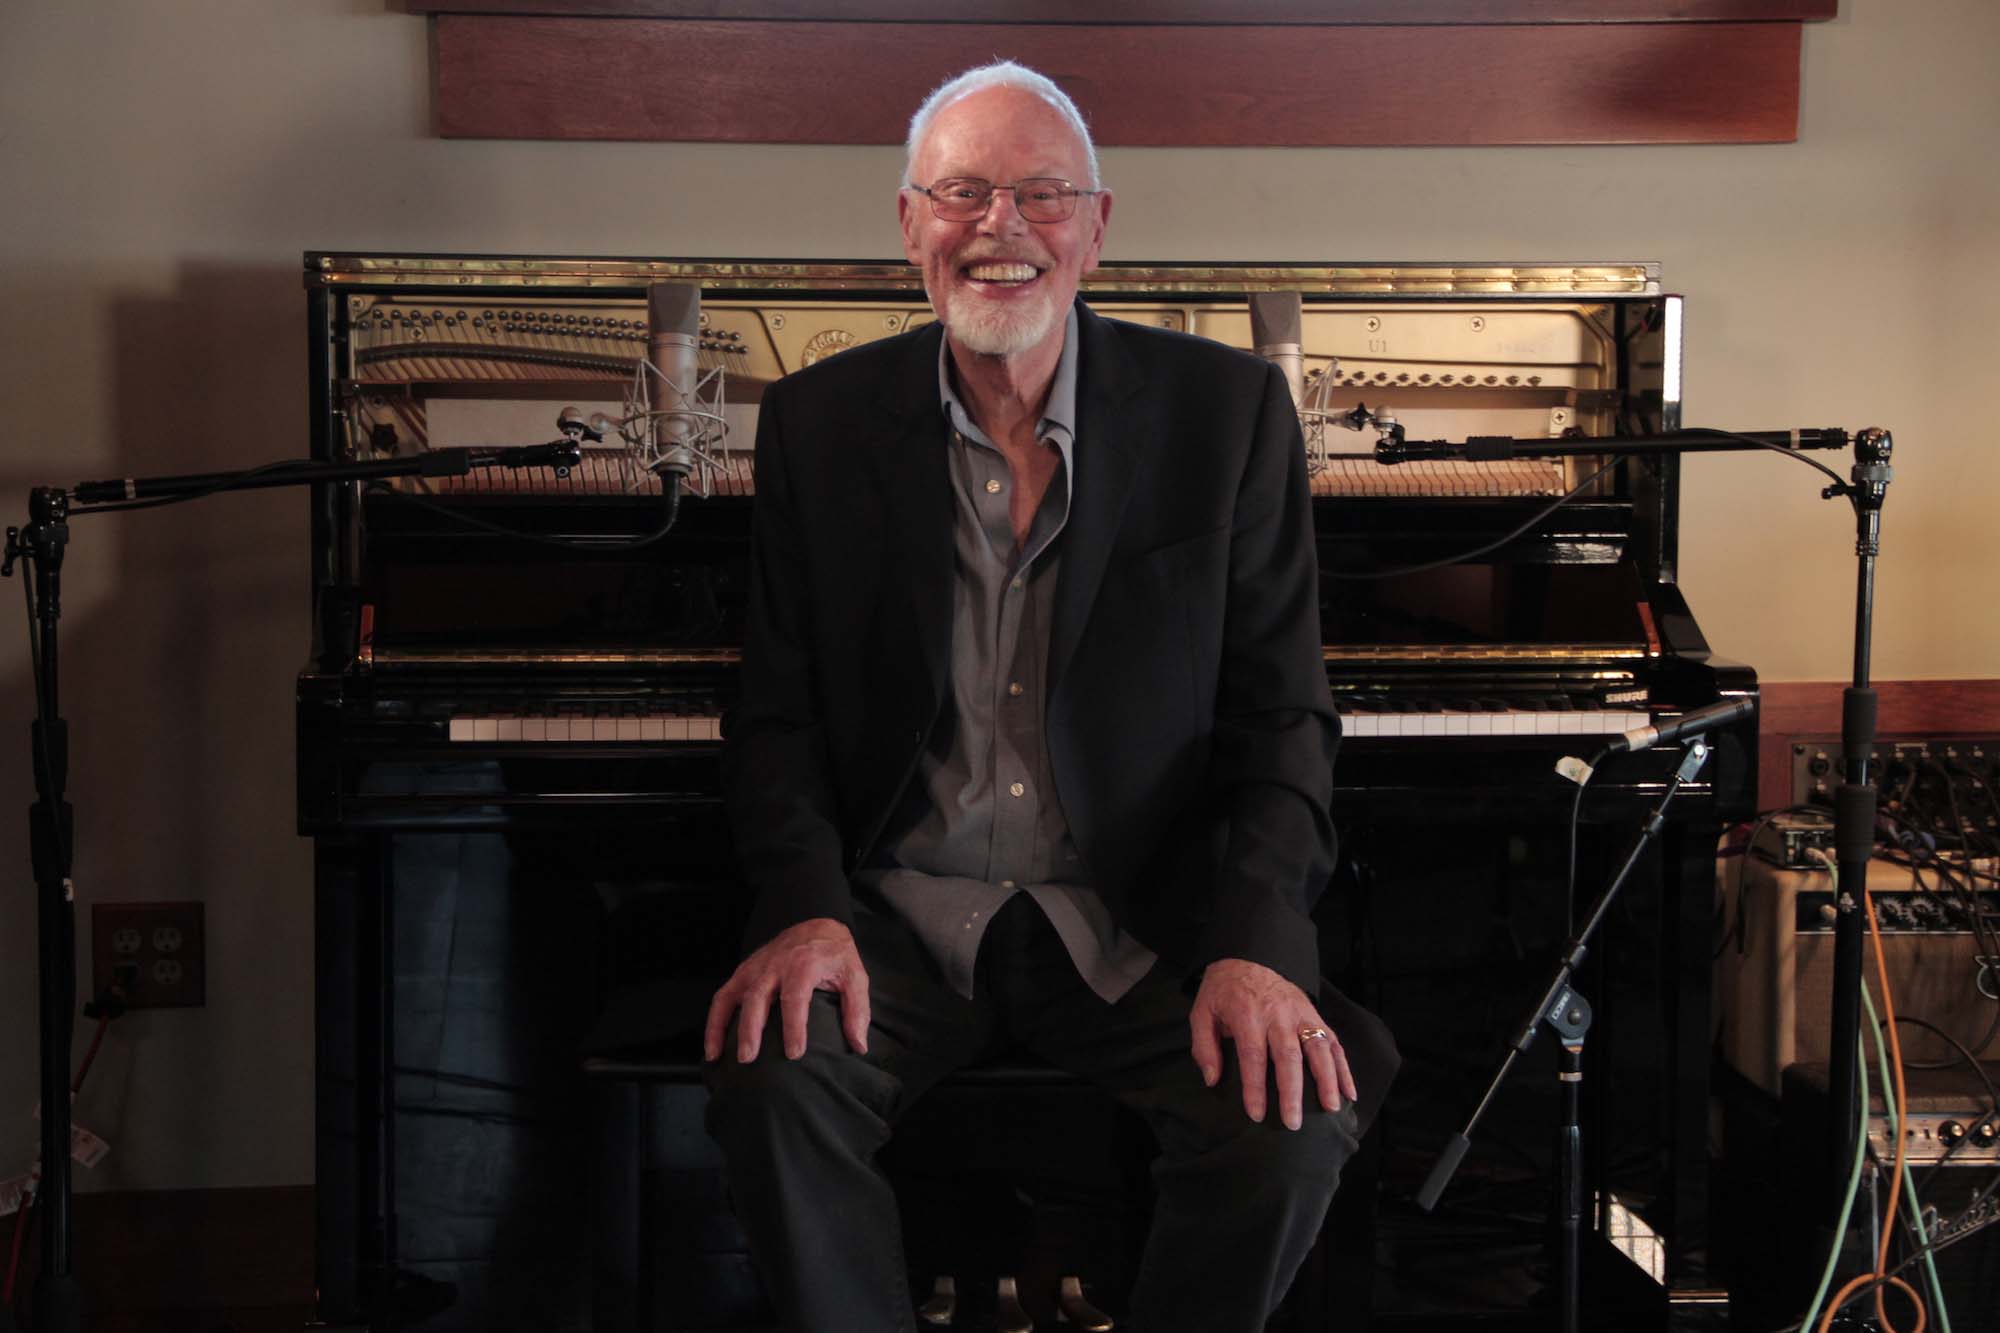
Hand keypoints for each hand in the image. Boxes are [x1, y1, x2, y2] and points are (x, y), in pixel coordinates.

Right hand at [703, 918, 869, 1063]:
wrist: (815, 923)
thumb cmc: (834, 955)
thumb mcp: (855, 976)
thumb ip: (857, 1010)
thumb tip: (858, 1045)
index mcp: (803, 965)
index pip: (795, 997)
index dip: (794, 1027)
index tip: (795, 1053)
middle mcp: (774, 965)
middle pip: (757, 997)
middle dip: (751, 1028)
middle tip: (749, 1058)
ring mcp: (755, 968)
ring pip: (733, 995)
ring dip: (723, 1026)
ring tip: (720, 1056)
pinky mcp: (743, 973)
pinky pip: (722, 997)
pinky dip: (714, 1021)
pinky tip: (712, 1047)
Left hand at [1190, 958, 1356, 1129]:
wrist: (1249, 957)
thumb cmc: (1224, 991)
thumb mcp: (1202, 1012)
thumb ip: (1204, 1046)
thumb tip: (1212, 1080)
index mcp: (1247, 1014)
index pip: (1253, 1055)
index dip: (1255, 1087)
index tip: (1256, 1114)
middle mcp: (1278, 1015)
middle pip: (1289, 1056)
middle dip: (1292, 1092)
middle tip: (1293, 1122)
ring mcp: (1301, 1014)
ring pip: (1318, 1048)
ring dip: (1326, 1079)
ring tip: (1330, 1108)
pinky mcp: (1316, 1015)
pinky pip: (1333, 1042)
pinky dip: (1343, 1068)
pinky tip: (1348, 1092)